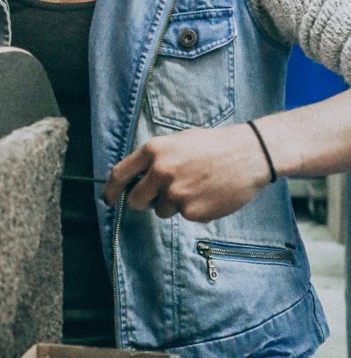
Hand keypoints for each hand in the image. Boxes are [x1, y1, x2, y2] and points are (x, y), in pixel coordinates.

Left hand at [103, 122, 272, 222]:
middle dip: (143, 202)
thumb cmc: (214, 146)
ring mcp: (176, 193)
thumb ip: (155, 159)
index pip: (120, 174)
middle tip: (160, 196)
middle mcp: (161, 172)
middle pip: (136, 200)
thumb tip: (135, 178)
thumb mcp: (179, 141)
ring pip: (161, 210)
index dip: (111, 190)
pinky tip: (208, 194)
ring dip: (173, 204)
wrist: (249, 154)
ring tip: (196, 187)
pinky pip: (183, 216)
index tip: (108, 199)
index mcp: (155, 151)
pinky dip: (193, 209)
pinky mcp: (192, 211)